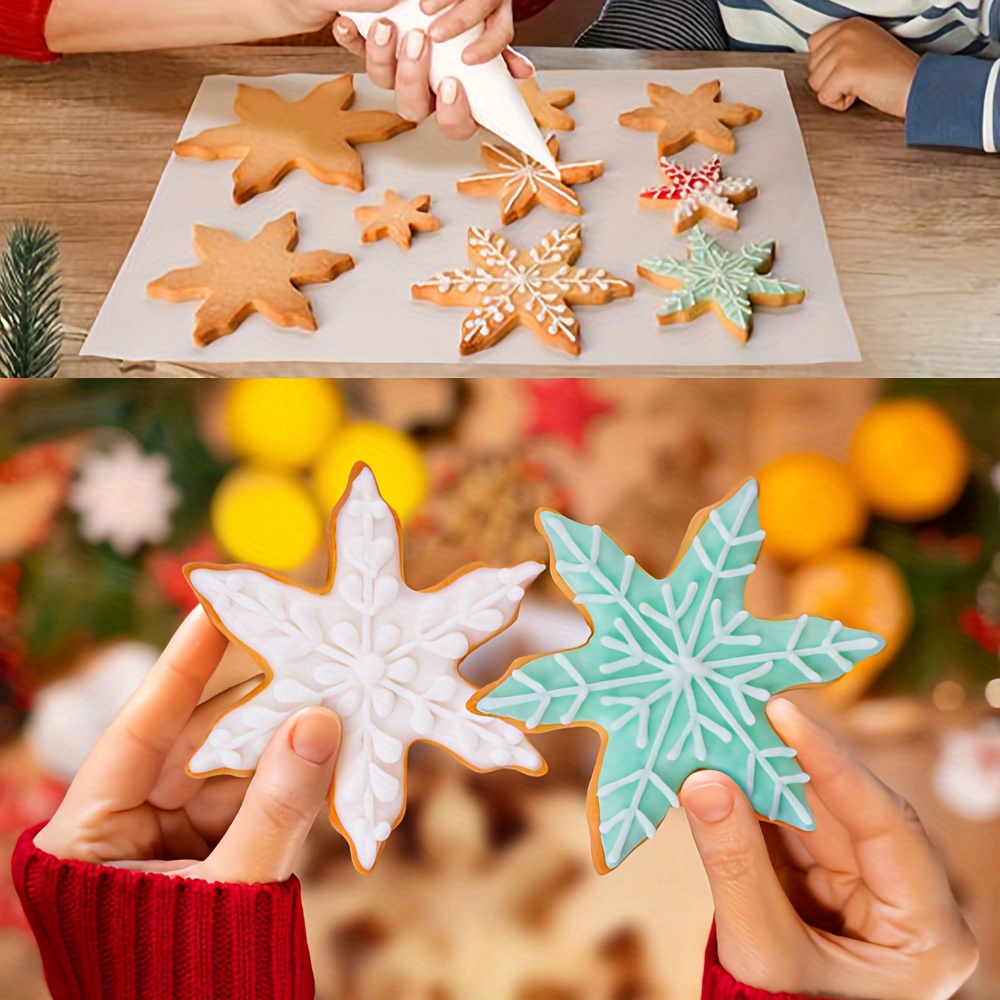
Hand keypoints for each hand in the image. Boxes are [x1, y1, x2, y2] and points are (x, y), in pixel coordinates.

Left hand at [33, 608, 341, 884]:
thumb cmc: (182, 984)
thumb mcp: (231, 892)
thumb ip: (277, 809)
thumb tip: (321, 722)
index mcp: (89, 834)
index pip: (137, 731)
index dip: (180, 669)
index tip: (214, 609)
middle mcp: (131, 826)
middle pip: (198, 743)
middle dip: (257, 703)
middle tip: (305, 650)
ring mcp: (177, 840)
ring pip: (238, 768)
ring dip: (287, 738)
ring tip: (335, 692)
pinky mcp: (220, 855)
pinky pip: (262, 801)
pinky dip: (297, 779)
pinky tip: (335, 747)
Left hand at [332, 1, 533, 139]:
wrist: (407, 1)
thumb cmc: (452, 15)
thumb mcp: (486, 29)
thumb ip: (499, 53)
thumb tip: (522, 72)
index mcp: (452, 95)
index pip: (455, 125)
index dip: (453, 113)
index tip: (452, 85)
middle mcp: (422, 90)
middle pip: (414, 108)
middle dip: (413, 78)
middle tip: (420, 42)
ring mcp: (393, 72)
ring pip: (384, 82)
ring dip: (384, 58)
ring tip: (388, 27)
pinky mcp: (367, 49)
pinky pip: (354, 50)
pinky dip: (350, 38)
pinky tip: (347, 24)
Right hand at [680, 699, 978, 999]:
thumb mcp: (763, 955)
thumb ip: (736, 867)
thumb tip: (701, 781)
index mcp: (926, 931)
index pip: (888, 824)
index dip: (833, 764)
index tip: (785, 714)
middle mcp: (902, 903)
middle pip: (846, 813)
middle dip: (787, 766)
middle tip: (741, 717)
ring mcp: (860, 894)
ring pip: (810, 817)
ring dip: (761, 780)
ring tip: (718, 740)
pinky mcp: (819, 890)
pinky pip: (783, 835)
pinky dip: (748, 808)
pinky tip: (717, 777)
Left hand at [807, 18, 919, 118]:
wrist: (917, 85)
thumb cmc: (895, 72)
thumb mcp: (867, 47)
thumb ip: (842, 47)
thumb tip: (819, 61)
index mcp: (851, 24)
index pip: (814, 43)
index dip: (827, 64)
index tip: (850, 68)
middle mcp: (846, 32)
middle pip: (812, 66)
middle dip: (830, 79)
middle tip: (859, 77)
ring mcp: (844, 51)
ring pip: (816, 83)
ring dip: (836, 91)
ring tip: (861, 84)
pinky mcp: (844, 71)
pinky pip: (824, 97)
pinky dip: (840, 103)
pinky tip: (861, 93)